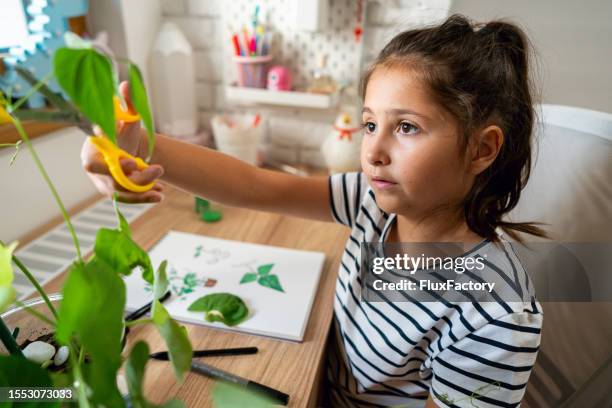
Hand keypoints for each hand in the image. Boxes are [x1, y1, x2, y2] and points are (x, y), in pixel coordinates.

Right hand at [81, 81, 164, 202]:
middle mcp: (97, 173)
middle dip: (138, 179)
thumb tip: (128, 84)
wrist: (124, 146)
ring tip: (161, 190)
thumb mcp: (126, 117)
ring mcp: (105, 185)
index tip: (132, 162)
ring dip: (143, 193)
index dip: (112, 166)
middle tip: (159, 169)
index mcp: (92, 154)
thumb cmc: (121, 131)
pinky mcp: (117, 194)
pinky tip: (160, 195)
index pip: (95, 165)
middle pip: (114, 182)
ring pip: (123, 196)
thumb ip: (127, 104)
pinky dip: (145, 199)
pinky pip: (130, 200)